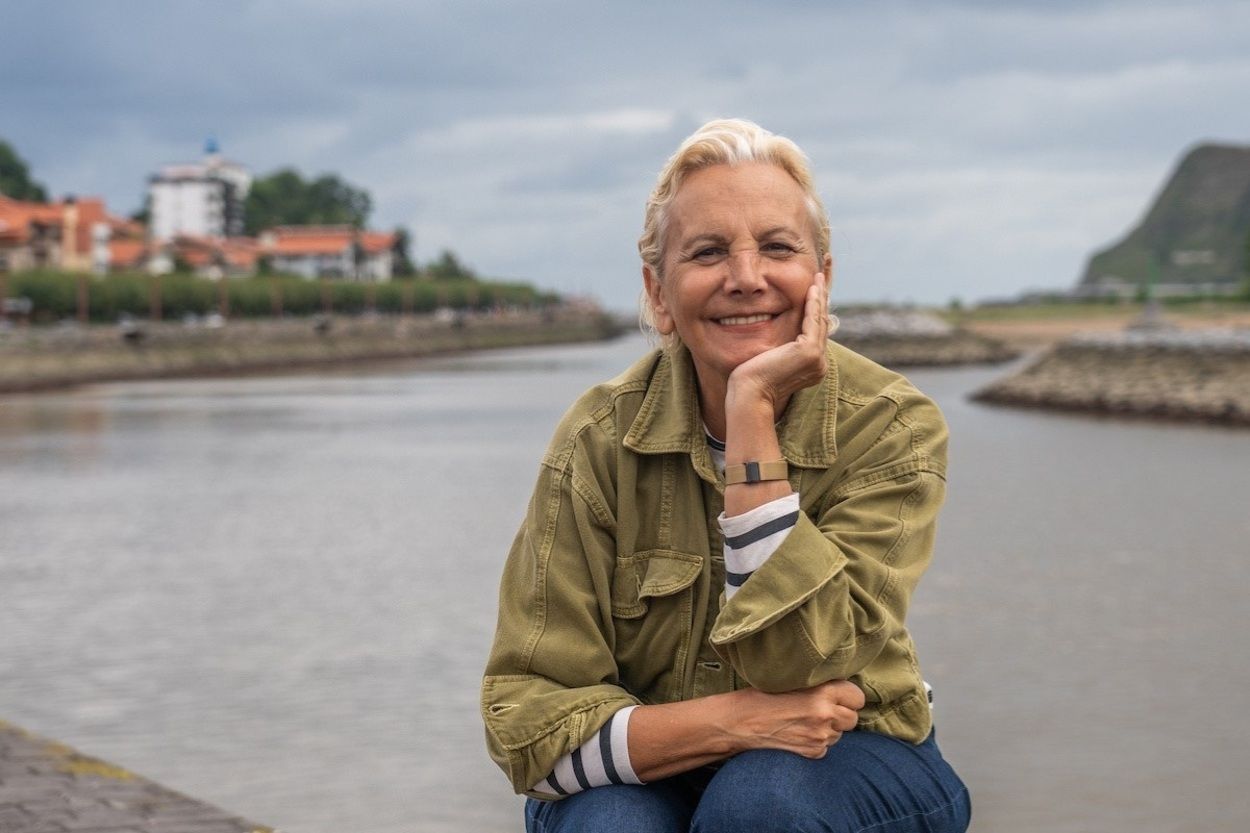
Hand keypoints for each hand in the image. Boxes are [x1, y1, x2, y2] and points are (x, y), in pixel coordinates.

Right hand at [724, 679, 863, 758]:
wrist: (737, 724)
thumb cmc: (759, 696)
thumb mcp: (791, 680)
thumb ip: (818, 685)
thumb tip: (838, 688)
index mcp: (822, 692)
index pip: (857, 697)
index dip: (847, 696)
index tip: (836, 695)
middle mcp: (825, 716)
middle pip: (853, 718)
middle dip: (841, 714)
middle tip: (822, 709)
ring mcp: (820, 738)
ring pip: (840, 734)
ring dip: (830, 729)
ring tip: (806, 721)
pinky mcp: (812, 754)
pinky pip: (826, 748)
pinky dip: (817, 743)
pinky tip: (798, 734)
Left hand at [727, 271, 829, 409]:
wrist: (749, 393)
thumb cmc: (751, 379)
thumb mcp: (771, 358)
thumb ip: (782, 347)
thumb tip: (779, 336)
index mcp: (812, 366)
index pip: (816, 331)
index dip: (817, 309)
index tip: (816, 290)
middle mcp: (819, 364)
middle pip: (823, 323)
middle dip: (823, 297)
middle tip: (823, 275)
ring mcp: (817, 359)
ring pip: (820, 320)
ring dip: (820, 295)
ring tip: (819, 276)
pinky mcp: (809, 352)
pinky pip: (813, 321)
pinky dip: (813, 303)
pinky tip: (812, 288)